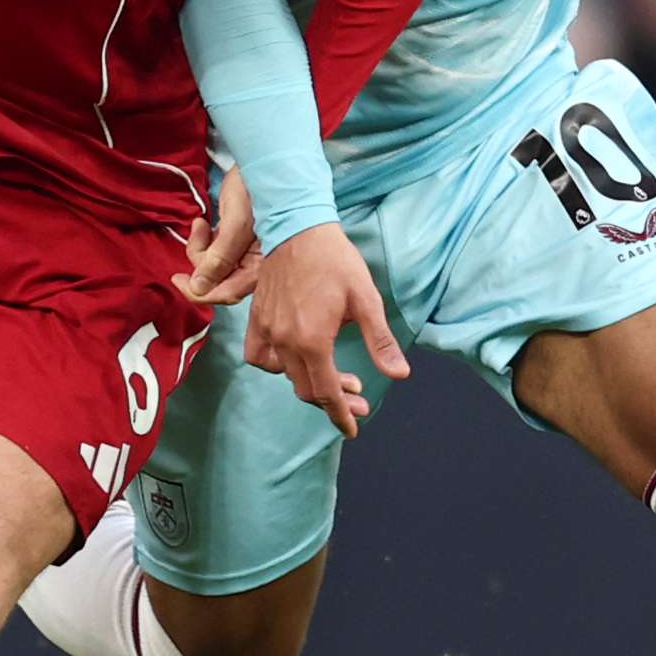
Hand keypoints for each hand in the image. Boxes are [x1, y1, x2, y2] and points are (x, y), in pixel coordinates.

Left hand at [174, 166, 262, 304]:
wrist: (261, 159)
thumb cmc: (255, 189)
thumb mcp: (236, 225)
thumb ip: (219, 259)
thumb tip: (198, 289)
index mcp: (263, 266)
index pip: (228, 292)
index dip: (200, 291)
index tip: (177, 280)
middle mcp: (256, 265)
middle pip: (218, 280)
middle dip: (201, 260)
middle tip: (197, 233)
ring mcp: (247, 253)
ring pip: (213, 265)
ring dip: (201, 247)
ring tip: (201, 224)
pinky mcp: (237, 241)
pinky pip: (214, 252)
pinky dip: (205, 241)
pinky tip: (204, 223)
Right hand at [236, 222, 409, 437]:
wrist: (298, 226)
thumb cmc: (335, 260)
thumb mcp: (366, 300)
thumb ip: (380, 341)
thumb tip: (399, 374)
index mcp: (313, 341)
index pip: (327, 392)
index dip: (341, 414)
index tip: (353, 428)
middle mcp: (285, 342)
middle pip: (307, 388)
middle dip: (334, 400)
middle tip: (359, 398)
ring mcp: (267, 330)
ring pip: (286, 374)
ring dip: (309, 383)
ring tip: (332, 377)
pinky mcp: (256, 317)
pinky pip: (258, 355)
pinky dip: (274, 366)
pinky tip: (291, 361)